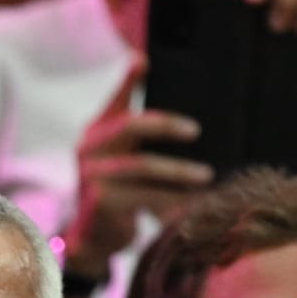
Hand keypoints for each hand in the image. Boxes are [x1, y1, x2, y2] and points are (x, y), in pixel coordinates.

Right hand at [63, 59, 210, 277]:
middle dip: (166, 125)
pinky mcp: (99, 201)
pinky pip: (144, 197)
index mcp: (98, 129)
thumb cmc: (118, 193)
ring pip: (142, 165)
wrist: (92, 237)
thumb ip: (143, 137)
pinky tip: (193, 203)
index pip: (115, 98)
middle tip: (196, 131)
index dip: (128, 78)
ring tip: (207, 176)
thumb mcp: (125, 160)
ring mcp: (92, 174)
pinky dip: (172, 201)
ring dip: (179, 171)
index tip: (144, 60)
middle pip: (130, 125)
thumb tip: (192, 124)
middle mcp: (89, 146)